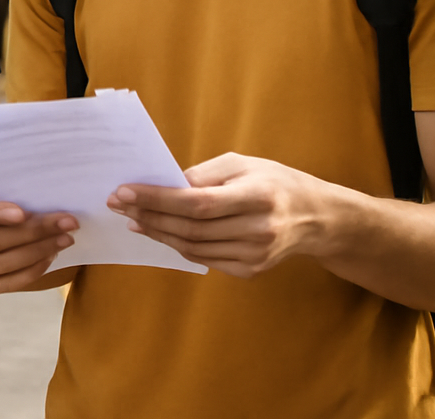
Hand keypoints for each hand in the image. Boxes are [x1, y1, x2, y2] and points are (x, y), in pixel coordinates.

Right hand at [0, 183, 77, 292]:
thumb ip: (5, 190)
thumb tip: (43, 194)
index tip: (22, 213)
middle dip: (35, 231)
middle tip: (66, 222)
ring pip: (6, 262)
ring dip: (41, 250)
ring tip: (66, 238)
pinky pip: (12, 281)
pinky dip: (35, 269)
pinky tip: (52, 255)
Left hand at [110, 152, 326, 277]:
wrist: (317, 217)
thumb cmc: (274, 181)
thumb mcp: (242, 164)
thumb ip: (203, 174)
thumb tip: (163, 183)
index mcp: (258, 196)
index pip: (196, 202)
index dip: (156, 199)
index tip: (124, 192)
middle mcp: (259, 229)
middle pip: (190, 228)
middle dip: (147, 215)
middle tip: (118, 204)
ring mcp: (256, 254)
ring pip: (193, 247)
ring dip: (156, 232)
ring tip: (132, 218)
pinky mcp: (252, 270)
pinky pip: (204, 259)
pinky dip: (177, 246)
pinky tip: (158, 233)